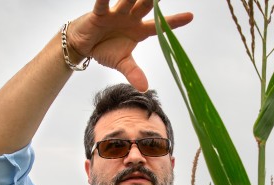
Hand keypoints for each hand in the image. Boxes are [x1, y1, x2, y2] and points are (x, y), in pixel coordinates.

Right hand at [66, 0, 193, 90]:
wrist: (83, 45)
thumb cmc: (105, 49)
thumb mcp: (122, 63)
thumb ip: (134, 73)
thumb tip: (144, 88)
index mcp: (139, 30)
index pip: (159, 26)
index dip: (174, 21)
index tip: (190, 16)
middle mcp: (130, 19)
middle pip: (145, 7)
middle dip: (154, 0)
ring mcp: (116, 14)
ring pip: (127, 2)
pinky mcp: (99, 14)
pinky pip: (103, 5)